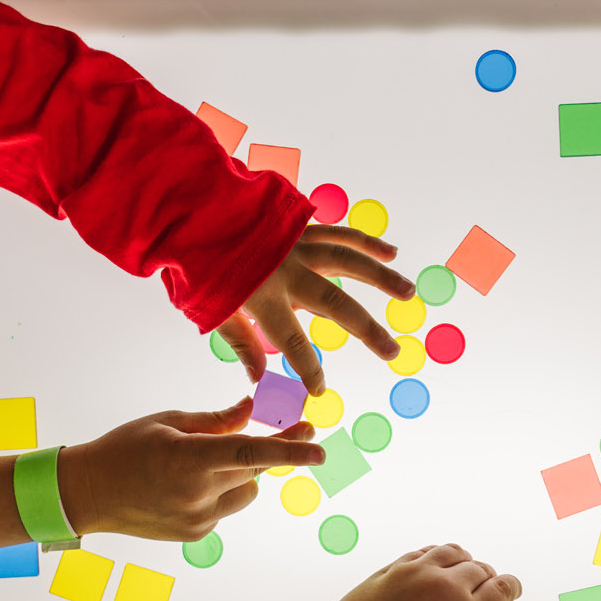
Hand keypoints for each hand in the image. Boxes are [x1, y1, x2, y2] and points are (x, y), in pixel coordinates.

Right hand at [57, 398, 322, 541]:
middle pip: (253, 469)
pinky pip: (226, 507)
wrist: (87, 494)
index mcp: (188, 460)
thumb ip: (216, 421)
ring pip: (245, 491)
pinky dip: (219, 492)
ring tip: (203, 463)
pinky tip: (184, 486)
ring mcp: (198, 519)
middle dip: (271, 448)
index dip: (288, 451)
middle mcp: (196, 494)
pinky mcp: (197, 534)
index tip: (319, 448)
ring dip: (240, 473)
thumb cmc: (124, 449)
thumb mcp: (169, 424)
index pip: (248, 454)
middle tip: (299, 426)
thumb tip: (252, 411)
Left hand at [216, 225, 415, 395]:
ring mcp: (297, 245)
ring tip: (408, 292)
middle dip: (368, 330)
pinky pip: (339, 234)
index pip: (294, 344)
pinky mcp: (301, 227)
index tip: (319, 389)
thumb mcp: (213, 311)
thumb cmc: (199, 266)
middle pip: (336, 303)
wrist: (192, 210)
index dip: (308, 370)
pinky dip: (365, 242)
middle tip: (393, 352)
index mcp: (264, 297)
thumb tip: (259, 379)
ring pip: (349, 260)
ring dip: (381, 277)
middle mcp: (288, 270)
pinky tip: (390, 251)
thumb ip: (241, 343)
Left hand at [259, 544, 520, 600]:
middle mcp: (445, 590)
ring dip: (464, 562)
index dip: (511, 588)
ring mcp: (415, 575)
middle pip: (480, 569)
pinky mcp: (389, 570)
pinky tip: (434, 568)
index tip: (511, 589)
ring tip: (463, 572)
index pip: (503, 589)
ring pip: (452, 553)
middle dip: (488, 579)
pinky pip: (423, 554)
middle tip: (487, 586)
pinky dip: (436, 559)